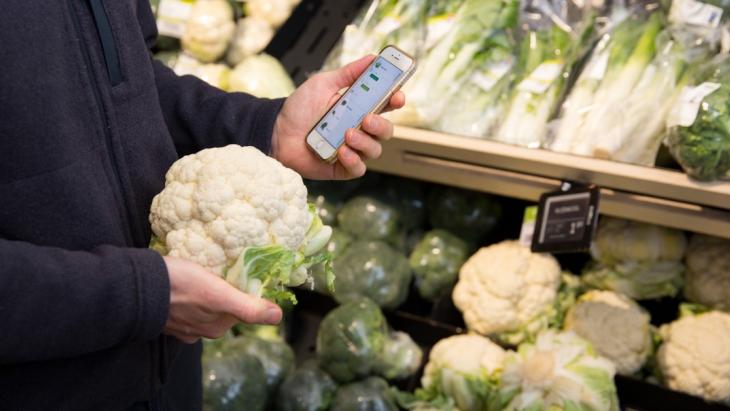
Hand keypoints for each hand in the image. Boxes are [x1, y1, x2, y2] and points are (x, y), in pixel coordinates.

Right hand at [162, 256, 281, 343]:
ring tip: (204, 275)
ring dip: (208, 293)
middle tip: (224, 270)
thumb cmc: (180, 287)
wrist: (136, 288)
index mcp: (217, 327)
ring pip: (205, 306)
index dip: (245, 291)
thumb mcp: (219, 294)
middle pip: (224, 308)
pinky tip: (186, 284)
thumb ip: (247, 308)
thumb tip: (278, 316)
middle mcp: (202, 331)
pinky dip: (190, 295)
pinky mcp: (166, 316)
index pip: (242, 308)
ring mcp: (182, 325)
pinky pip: (186, 305)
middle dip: (227, 291)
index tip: (244, 273)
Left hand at [272, 55, 405, 179]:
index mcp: (359, 108)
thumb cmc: (300, 107)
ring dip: (365, 142)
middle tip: (367, 119)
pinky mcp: (341, 167)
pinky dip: (354, 160)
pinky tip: (341, 151)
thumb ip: (349, 73)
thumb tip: (372, 58)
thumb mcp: (324, 84)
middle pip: (386, 131)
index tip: (397, 96)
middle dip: (381, 125)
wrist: (277, 130)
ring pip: (375, 150)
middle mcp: (360, 130)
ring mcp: (352, 150)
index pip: (386, 105)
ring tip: (347, 134)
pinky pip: (359, 168)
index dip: (396, 100)